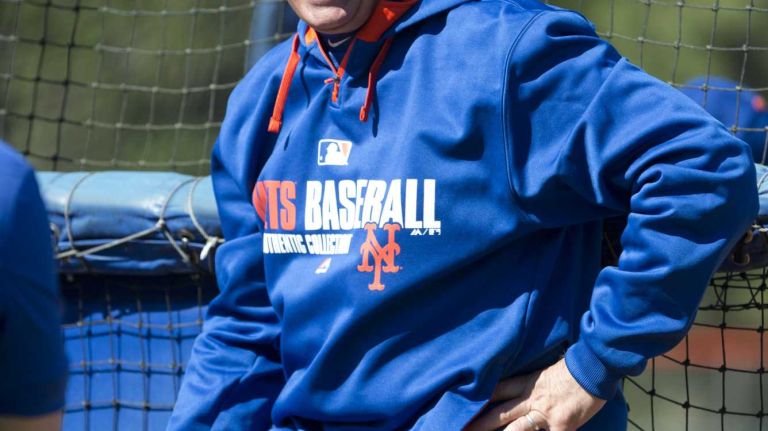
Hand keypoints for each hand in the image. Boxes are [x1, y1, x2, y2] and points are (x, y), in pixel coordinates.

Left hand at [464, 359, 605, 430]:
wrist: (594, 367)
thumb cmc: (573, 367)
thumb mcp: (546, 369)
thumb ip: (532, 380)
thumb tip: (523, 385)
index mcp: (527, 382)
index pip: (497, 390)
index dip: (479, 399)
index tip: (462, 405)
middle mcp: (531, 399)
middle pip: (499, 413)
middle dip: (479, 424)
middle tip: (462, 428)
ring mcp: (544, 414)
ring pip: (515, 429)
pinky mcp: (561, 426)